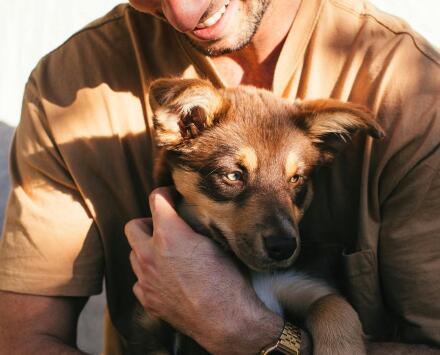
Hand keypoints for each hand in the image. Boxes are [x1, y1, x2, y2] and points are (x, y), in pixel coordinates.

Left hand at [125, 187, 283, 353]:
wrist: (227, 321)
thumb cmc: (227, 281)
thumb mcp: (216, 243)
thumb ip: (195, 227)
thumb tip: (189, 218)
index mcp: (169, 235)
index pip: (156, 199)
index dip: (165, 194)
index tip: (172, 197)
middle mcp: (150, 255)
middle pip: (133, 227)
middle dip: (147, 223)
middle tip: (165, 229)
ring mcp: (145, 279)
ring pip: (134, 254)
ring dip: (146, 250)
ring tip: (167, 256)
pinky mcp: (147, 300)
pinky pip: (139, 280)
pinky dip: (149, 276)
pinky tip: (167, 280)